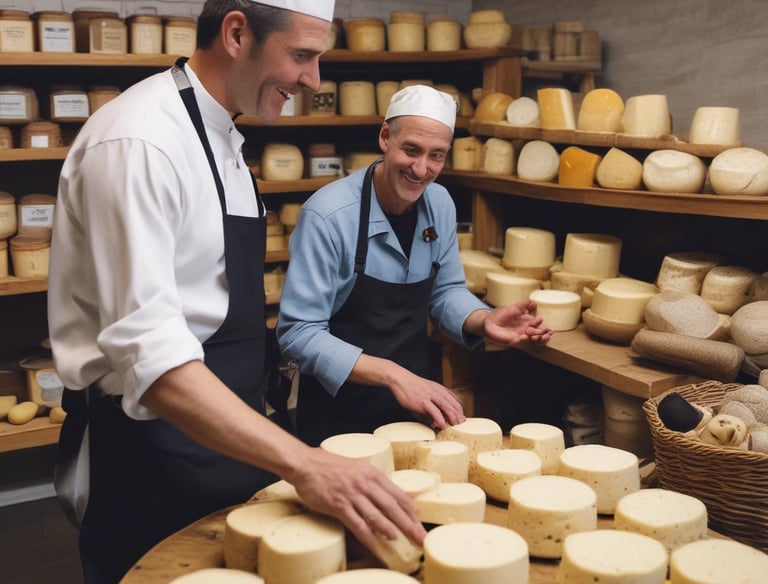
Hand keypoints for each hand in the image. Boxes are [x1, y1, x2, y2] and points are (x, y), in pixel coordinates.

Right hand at [289, 447, 426, 551]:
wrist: (305, 464)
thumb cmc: (329, 466)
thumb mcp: (356, 467)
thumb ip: (370, 481)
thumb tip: (385, 499)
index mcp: (372, 473)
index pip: (398, 493)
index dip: (411, 510)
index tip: (419, 522)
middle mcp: (365, 483)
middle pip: (393, 506)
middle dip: (409, 524)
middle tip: (420, 537)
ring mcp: (352, 494)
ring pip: (377, 516)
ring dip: (391, 530)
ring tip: (401, 540)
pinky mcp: (338, 505)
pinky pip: (357, 524)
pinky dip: (368, 537)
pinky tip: (376, 545)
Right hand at [348, 355, 465, 429]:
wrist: (400, 379)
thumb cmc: (411, 388)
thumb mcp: (426, 393)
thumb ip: (433, 404)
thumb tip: (436, 420)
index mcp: (440, 389)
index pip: (455, 401)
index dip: (460, 412)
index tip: (462, 421)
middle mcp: (438, 392)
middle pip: (454, 406)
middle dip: (459, 418)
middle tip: (461, 427)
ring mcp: (431, 396)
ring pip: (447, 408)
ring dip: (452, 420)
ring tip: (454, 428)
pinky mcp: (423, 401)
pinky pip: (435, 412)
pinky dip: (440, 420)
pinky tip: (442, 426)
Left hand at [483, 300, 552, 346]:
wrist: (488, 321)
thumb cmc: (501, 314)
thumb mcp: (515, 307)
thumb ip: (525, 304)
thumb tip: (535, 303)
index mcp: (529, 323)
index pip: (542, 327)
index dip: (544, 325)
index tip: (540, 319)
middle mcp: (527, 331)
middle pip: (541, 336)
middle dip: (544, 335)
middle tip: (543, 332)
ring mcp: (521, 337)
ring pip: (534, 342)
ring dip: (537, 339)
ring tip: (535, 335)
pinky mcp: (514, 342)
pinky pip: (522, 343)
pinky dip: (525, 341)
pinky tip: (524, 336)